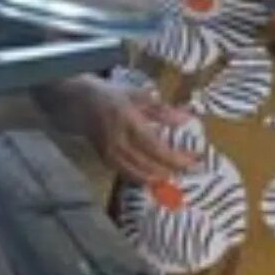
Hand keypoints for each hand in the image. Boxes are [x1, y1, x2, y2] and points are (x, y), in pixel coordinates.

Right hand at [79, 82, 198, 182]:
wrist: (79, 103)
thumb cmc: (112, 96)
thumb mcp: (139, 97)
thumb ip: (163, 111)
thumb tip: (187, 120)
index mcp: (129, 122)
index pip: (156, 147)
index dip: (176, 158)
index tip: (195, 160)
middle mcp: (119, 142)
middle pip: (149, 166)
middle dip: (172, 170)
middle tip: (191, 169)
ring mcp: (110, 154)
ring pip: (138, 175)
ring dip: (159, 178)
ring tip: (177, 174)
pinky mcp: (106, 161)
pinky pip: (128, 175)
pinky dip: (144, 178)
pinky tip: (156, 176)